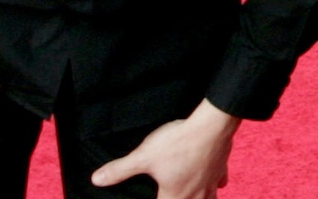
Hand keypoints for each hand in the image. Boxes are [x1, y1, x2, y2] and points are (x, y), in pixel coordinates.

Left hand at [91, 100, 239, 198]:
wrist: (211, 126)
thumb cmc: (178, 143)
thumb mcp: (144, 156)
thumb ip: (120, 170)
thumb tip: (97, 180)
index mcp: (174, 195)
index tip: (158, 198)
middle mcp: (195, 194)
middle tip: (173, 195)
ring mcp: (210, 182)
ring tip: (194, 196)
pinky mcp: (220, 168)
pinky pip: (220, 183)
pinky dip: (216, 184)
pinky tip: (215, 181)